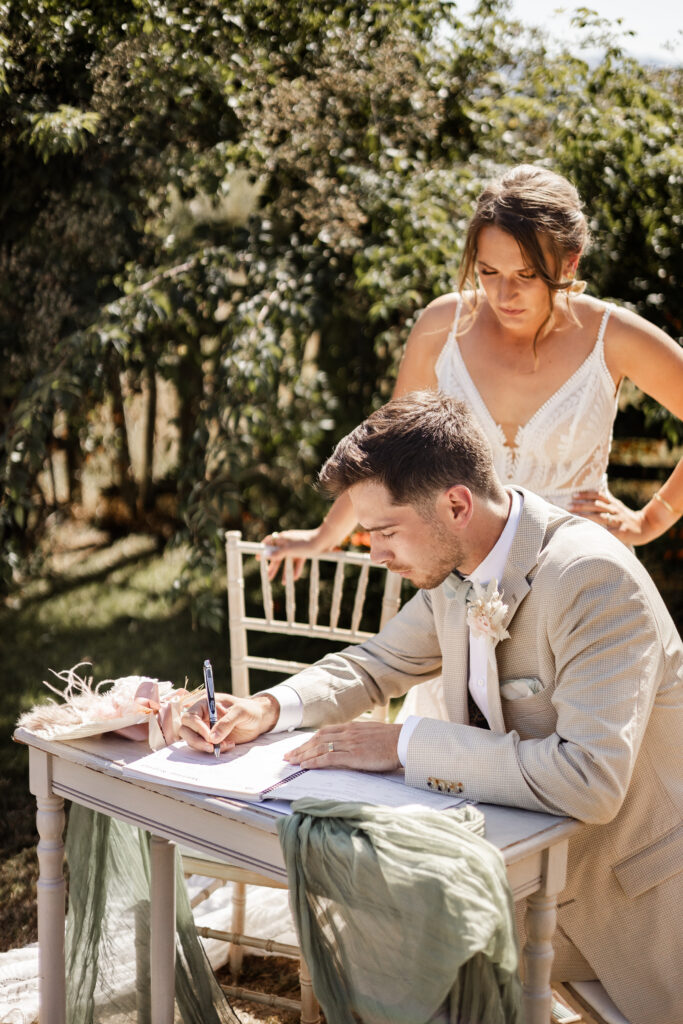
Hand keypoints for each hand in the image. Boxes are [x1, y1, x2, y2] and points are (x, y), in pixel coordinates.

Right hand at [178, 693, 279, 753]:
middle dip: (196, 740)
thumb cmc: (249, 710)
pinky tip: (228, 744)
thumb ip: (226, 723)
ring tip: (226, 744)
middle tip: (212, 747)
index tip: (209, 737)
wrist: (258, 719)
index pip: (190, 716)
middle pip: (185, 730)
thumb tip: (212, 738)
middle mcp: (201, 715)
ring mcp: (204, 728)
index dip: (196, 727)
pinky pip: (204, 747)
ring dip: (207, 746)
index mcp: (205, 703)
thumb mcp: (241, 712)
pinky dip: (214, 749)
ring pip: (193, 740)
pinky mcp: (209, 738)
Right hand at [261, 527, 332, 580]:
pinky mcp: (305, 550)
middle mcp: (288, 541)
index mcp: (283, 538)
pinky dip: (296, 569)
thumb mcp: (290, 550)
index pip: (269, 543)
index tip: (257, 559)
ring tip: (282, 582)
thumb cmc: (306, 543)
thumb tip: (265, 555)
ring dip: (285, 571)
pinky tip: (295, 578)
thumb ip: (277, 553)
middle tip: (268, 577)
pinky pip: (298, 561)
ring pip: (288, 560)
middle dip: (273, 566)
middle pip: (278, 555)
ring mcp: (297, 546)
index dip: (263, 550)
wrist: (325, 540)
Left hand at [283, 722, 401, 772]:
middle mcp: (347, 733)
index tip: (299, 747)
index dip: (309, 740)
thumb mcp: (370, 735)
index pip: (324, 733)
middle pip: (317, 739)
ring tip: (292, 762)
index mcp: (351, 727)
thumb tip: (347, 747)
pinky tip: (306, 765)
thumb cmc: (391, 741)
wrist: (404, 741)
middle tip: (288, 756)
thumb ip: (357, 739)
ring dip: (304, 755)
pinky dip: (315, 761)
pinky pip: (329, 758)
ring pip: (320, 748)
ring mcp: (350, 743)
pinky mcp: (354, 755)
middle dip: (301, 748)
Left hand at [569, 490, 652, 545]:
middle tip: (568, 505)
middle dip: (582, 505)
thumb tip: (596, 489)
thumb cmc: (627, 517)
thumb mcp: (617, 505)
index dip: (586, 495)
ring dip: (586, 516)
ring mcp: (618, 521)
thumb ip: (606, 499)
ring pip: (600, 517)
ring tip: (574, 516)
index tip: (574, 495)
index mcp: (613, 504)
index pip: (598, 496)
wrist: (647, 526)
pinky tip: (589, 531)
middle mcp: (615, 510)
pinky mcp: (622, 532)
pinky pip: (609, 532)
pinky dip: (600, 531)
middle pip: (596, 506)